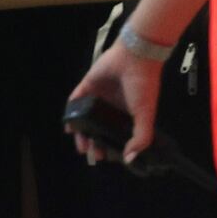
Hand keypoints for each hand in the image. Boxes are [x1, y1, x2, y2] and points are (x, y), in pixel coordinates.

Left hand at [66, 33, 162, 162]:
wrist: (135, 58)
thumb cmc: (143, 86)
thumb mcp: (146, 114)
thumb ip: (141, 137)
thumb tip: (129, 159)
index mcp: (126, 113)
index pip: (116, 134)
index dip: (111, 146)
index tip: (108, 156)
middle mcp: (111, 107)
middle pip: (99, 129)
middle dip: (95, 144)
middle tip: (92, 153)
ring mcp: (98, 97)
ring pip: (85, 119)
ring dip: (82, 134)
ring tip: (81, 145)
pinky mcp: (86, 87)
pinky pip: (75, 102)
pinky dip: (71, 115)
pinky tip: (70, 127)